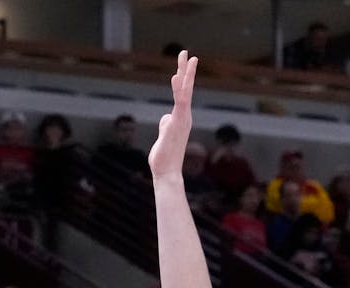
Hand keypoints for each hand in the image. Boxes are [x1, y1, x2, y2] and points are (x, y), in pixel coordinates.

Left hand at [148, 50, 197, 180]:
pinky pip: (179, 102)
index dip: (183, 79)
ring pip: (185, 91)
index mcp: (180, 118)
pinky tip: (175, 77)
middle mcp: (184, 116)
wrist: (167, 172)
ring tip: (186, 57)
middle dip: (186, 70)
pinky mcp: (177, 123)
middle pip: (186, 88)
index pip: (182, 94)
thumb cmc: (164, 158)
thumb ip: (165, 125)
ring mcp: (182, 119)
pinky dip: (178, 89)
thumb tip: (166, 117)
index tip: (183, 64)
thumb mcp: (163, 136)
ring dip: (185, 73)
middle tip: (186, 53)